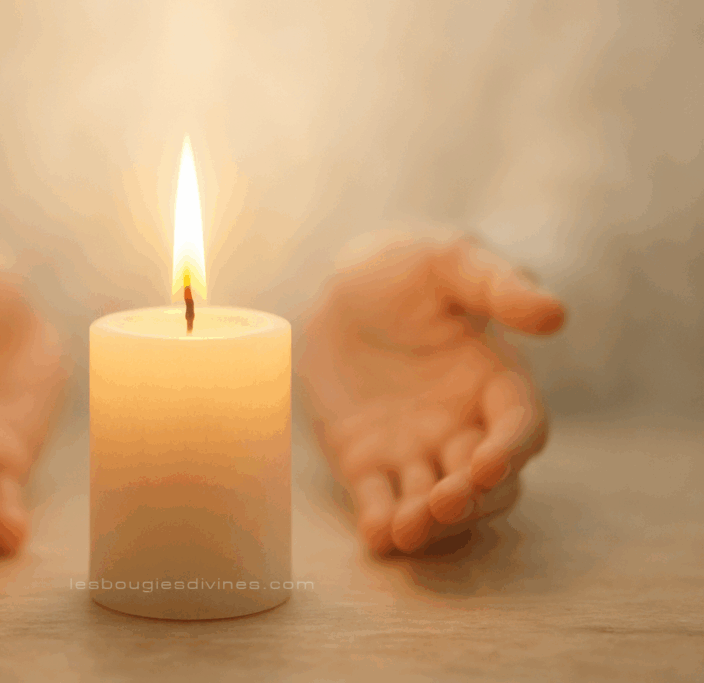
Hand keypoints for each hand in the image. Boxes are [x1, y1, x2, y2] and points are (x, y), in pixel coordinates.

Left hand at [299, 228, 564, 553]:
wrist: (337, 286)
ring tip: (406, 529)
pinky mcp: (368, 460)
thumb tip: (554, 314)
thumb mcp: (452, 260)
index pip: (521, 427)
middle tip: (443, 503)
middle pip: (487, 482)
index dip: (510, 449)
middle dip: (471, 499)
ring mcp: (417, 448)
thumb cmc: (406, 267)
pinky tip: (375, 537)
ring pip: (436, 501)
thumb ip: (499, 284)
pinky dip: (380, 522)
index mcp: (497, 382)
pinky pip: (380, 499)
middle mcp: (465, 425)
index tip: (487, 462)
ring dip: (427, 521)